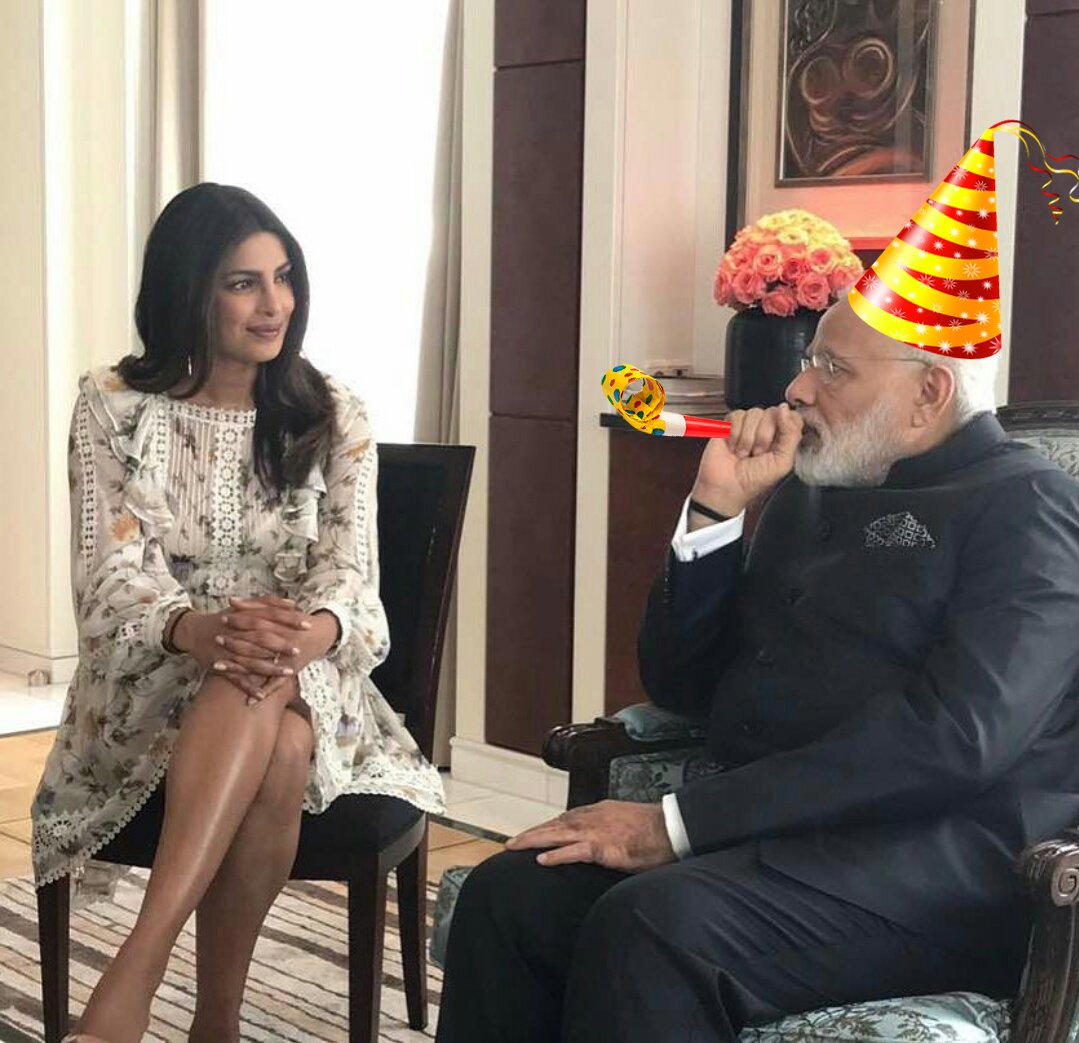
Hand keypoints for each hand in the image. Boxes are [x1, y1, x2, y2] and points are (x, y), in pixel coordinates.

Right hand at [170, 608, 292, 700]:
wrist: (193, 631)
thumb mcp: (245, 607)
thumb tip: (293, 604)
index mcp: (245, 617)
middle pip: (262, 639)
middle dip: (281, 645)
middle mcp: (236, 634)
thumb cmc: (224, 618)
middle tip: (299, 650)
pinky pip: (235, 679)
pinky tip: (261, 695)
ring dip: (270, 668)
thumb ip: (269, 603)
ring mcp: (228, 652)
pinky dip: (248, 687)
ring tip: (289, 672)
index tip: (307, 624)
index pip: (271, 616)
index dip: (289, 620)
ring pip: (251, 661)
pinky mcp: (220, 666)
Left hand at [215, 596, 338, 703]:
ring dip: (238, 667)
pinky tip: (247, 702)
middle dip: (236, 642)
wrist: (321, 636)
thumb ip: (256, 605)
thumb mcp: (280, 610)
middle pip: (258, 643)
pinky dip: (262, 693)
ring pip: (261, 665)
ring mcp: (288, 661)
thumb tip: (231, 600)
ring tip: (217, 665)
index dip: (241, 620)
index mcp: (286, 626)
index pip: (260, 622)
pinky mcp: (289, 673)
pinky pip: (275, 686)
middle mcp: (287, 644)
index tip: (223, 617)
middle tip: (217, 639)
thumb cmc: (296, 622)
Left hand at [505, 800, 675, 872]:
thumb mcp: (629, 826)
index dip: (548, 827)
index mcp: (600, 812)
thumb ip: (613, 832)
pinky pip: (574, 851)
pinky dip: (556, 855)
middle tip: (512, 842)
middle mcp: (594, 817)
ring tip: (514, 847)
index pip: (567, 818)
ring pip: (557, 834)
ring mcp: (597, 831)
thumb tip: (606, 843)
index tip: (534, 835)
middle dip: (533, 833)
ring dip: (534, 840)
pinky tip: (541, 860)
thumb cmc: (656, 832)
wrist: (673, 828)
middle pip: (556, 824)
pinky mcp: (604, 847)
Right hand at [691, 403, 803, 517]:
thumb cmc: (753, 481)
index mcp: (783, 437)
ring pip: (754, 413)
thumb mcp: (782, 462)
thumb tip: (784, 409)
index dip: (785, 424)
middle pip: (772, 412)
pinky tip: (733, 447)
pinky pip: (737, 415)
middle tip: (756, 454)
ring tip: (743, 453)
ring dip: (747, 438)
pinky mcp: (730, 424)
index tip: (777, 441)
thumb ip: (791, 435)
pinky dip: (734, 433)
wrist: (726, 488)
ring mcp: (748, 425)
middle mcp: (767, 428)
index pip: (792, 416)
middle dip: (763, 436)